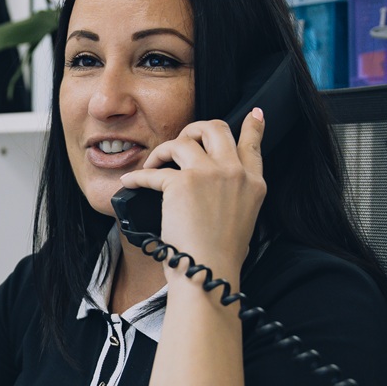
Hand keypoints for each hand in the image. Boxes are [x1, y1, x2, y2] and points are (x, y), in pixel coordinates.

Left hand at [117, 108, 267, 281]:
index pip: (253, 144)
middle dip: (195, 128)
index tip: (255, 113)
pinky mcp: (181, 184)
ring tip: (154, 165)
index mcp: (253, 183)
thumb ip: (236, 194)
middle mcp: (235, 172)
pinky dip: (138, 177)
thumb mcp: (243, 219)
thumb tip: (215, 184)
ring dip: (163, 150)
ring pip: (183, 140)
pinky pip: (154, 171)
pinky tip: (131, 182)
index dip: (253, 125)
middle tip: (181, 140)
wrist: (207, 272)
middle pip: (216, 128)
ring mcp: (209, 174)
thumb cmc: (219, 256)